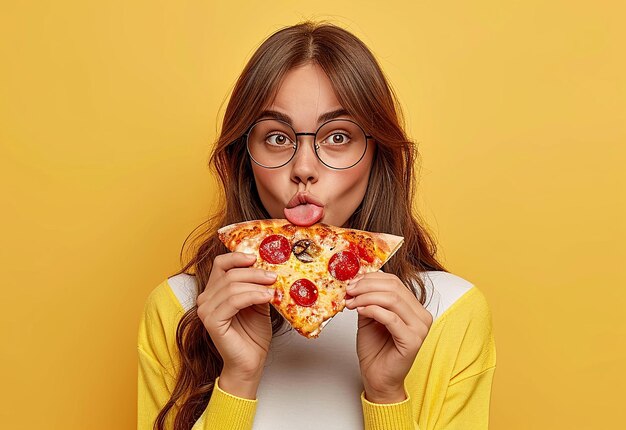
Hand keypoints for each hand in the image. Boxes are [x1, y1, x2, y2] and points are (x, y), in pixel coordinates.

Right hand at [196, 252, 276, 394]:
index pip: (220, 264)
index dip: (237, 257)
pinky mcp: (212, 322)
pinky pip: (233, 301)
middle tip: (274, 276)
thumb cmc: (253, 335)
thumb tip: (270, 268)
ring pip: (232, 286)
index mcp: (214, 291)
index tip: (256, 258)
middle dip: (254, 272)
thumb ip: (258, 286)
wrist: (250, 362)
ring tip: (273, 289)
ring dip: (256, 284)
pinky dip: (252, 296)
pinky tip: (266, 297)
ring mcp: (206, 310)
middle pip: (229, 273)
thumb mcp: (258, 303)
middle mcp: (205, 299)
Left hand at [345, 272, 433, 402]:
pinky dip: (372, 310)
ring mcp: (420, 328)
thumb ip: (368, 299)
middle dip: (366, 286)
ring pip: (392, 299)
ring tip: (351, 302)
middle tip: (349, 291)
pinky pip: (391, 318)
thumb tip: (356, 283)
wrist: (378, 378)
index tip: (352, 282)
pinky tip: (360, 311)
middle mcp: (421, 315)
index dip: (371, 278)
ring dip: (366, 297)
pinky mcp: (413, 341)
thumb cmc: (375, 350)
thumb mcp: (369, 317)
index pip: (394, 282)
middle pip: (394, 287)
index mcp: (414, 307)